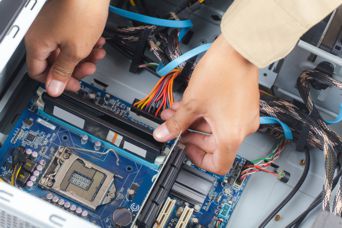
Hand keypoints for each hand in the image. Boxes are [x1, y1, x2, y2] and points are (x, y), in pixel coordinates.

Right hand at [25, 0, 109, 96]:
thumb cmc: (82, 11)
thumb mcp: (75, 50)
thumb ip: (63, 71)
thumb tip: (54, 88)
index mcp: (37, 44)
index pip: (38, 73)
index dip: (57, 82)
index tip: (72, 84)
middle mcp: (40, 35)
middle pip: (55, 63)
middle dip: (76, 68)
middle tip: (89, 68)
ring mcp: (52, 27)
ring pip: (66, 51)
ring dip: (84, 56)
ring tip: (98, 54)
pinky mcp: (63, 21)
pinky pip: (71, 39)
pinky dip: (85, 43)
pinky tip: (97, 42)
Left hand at [153, 35, 259, 174]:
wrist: (238, 50)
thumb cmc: (222, 73)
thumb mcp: (192, 103)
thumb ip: (176, 123)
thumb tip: (163, 134)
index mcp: (231, 135)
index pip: (217, 165)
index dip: (198, 159)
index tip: (185, 149)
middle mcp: (242, 129)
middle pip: (213, 145)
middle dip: (190, 135)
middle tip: (175, 126)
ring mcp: (244, 117)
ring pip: (216, 129)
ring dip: (194, 122)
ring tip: (177, 112)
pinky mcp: (244, 106)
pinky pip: (224, 118)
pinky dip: (207, 114)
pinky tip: (191, 104)